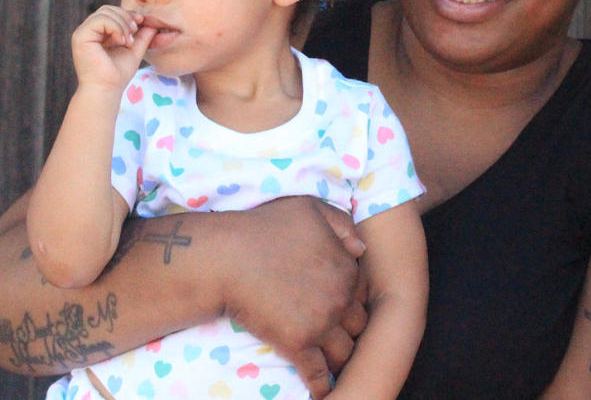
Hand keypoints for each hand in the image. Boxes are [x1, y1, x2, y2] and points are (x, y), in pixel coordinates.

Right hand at [71, 5, 155, 90]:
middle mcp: (88, 31)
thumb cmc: (118, 74)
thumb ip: (142, 36)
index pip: (112, 12)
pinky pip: (100, 20)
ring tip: (128, 41)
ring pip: (105, 12)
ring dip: (122, 24)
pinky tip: (122, 41)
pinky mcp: (80, 37)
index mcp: (98, 33)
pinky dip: (116, 27)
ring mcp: (82, 33)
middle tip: (134, 33)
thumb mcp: (134, 49)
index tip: (141, 22)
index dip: (128, 14)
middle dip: (126, 17)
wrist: (107, 89)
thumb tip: (153, 23)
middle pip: (108, 9)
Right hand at [213, 197, 367, 398]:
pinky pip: (318, 372)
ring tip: (338, 366)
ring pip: (345, 351)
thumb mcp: (311, 209)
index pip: (363, 293)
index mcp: (347, 268)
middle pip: (359, 325)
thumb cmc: (265, 228)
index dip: (353, 300)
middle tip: (343, 338)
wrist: (227, 257)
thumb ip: (342, 224)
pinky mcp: (299, 344)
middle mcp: (341, 298)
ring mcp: (322, 323)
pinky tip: (322, 392)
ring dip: (342, 358)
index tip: (345, 308)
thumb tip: (362, 248)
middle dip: (352, 330)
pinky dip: (322, 385)